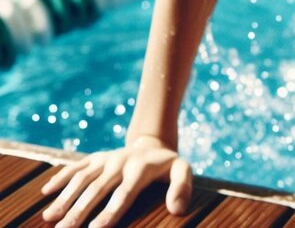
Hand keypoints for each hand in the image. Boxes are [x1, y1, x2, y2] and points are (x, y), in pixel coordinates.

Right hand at [40, 135, 191, 227]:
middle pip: (98, 188)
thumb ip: (182, 186)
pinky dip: (61, 177)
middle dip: (80, 210)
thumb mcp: (182, 170)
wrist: (152, 143)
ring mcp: (106, 158)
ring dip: (65, 197)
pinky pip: (76, 166)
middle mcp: (120, 161)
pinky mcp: (95, 157)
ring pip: (83, 177)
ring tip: (50, 218)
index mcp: (141, 168)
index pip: (125, 191)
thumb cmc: (167, 165)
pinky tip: (46, 192)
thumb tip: (177, 208)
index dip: (112, 210)